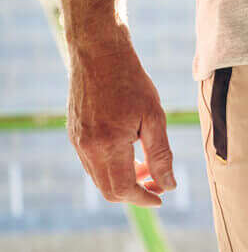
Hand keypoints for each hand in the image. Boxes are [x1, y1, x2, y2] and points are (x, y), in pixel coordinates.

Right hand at [67, 30, 175, 206]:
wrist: (99, 52)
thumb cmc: (131, 82)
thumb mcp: (155, 118)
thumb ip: (161, 155)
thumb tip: (169, 185)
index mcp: (106, 144)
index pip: (123, 189)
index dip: (144, 198)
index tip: (161, 197)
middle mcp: (86, 147)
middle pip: (108, 190)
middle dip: (135, 193)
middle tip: (158, 183)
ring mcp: (76, 141)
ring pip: (99, 178)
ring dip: (124, 180)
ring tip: (147, 166)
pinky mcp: (74, 133)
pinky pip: (92, 163)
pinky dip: (112, 167)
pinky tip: (131, 153)